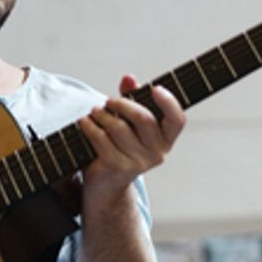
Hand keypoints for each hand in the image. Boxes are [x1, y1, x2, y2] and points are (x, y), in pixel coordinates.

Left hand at [77, 75, 184, 203]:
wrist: (107, 183)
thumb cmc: (121, 145)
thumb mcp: (129, 121)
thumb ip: (132, 97)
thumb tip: (129, 78)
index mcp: (166, 139)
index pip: (177, 120)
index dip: (169, 102)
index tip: (155, 88)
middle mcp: (157, 153)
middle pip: (143, 118)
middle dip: (121, 104)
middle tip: (108, 101)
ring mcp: (139, 163)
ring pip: (118, 127)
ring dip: (102, 115)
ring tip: (94, 112)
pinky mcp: (118, 167)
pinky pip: (101, 139)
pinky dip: (89, 127)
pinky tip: (84, 122)